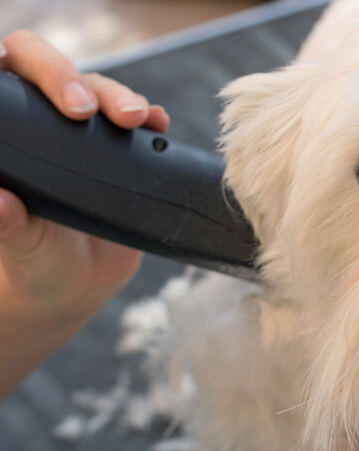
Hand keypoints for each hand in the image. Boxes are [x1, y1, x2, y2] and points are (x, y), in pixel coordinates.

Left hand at [0, 31, 169, 397]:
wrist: (77, 287)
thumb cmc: (33, 263)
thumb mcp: (18, 248)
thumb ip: (7, 226)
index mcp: (10, 141)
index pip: (8, 81)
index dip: (23, 69)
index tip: (51, 100)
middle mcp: (45, 127)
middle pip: (56, 75)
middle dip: (73, 80)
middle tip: (85, 109)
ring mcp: (87, 139)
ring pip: (101, 94)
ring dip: (119, 98)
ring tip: (135, 118)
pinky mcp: (124, 154)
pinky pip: (141, 125)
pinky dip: (151, 119)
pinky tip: (158, 124)